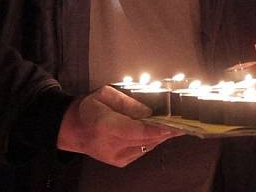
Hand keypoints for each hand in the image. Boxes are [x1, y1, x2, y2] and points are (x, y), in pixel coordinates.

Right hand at [56, 86, 181, 167]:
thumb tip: (148, 112)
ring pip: (146, 147)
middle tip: (184, 123)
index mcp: (105, 125)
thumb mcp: (105, 94)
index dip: (157, 130)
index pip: (136, 131)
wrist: (71, 129)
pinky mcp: (120, 162)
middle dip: (166, 132)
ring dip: (161, 137)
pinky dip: (152, 141)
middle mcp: (111, 145)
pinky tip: (160, 132)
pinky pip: (142, 150)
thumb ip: (128, 102)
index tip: (174, 126)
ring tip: (177, 126)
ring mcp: (116, 156)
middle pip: (145, 140)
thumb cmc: (88, 107)